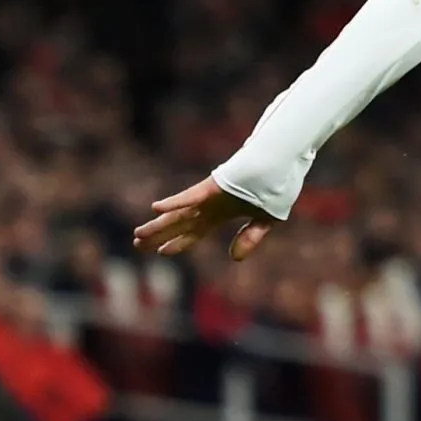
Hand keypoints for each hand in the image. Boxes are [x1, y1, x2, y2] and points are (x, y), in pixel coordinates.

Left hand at [133, 176, 276, 261]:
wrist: (284, 161)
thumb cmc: (276, 185)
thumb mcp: (267, 219)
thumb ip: (251, 237)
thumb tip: (235, 258)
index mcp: (221, 213)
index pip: (195, 231)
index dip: (178, 242)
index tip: (161, 253)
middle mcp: (210, 205)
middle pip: (180, 223)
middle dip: (159, 235)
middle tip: (137, 245)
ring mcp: (210, 195)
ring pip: (179, 213)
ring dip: (159, 224)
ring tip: (138, 234)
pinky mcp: (213, 185)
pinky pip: (191, 195)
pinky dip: (175, 202)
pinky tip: (156, 208)